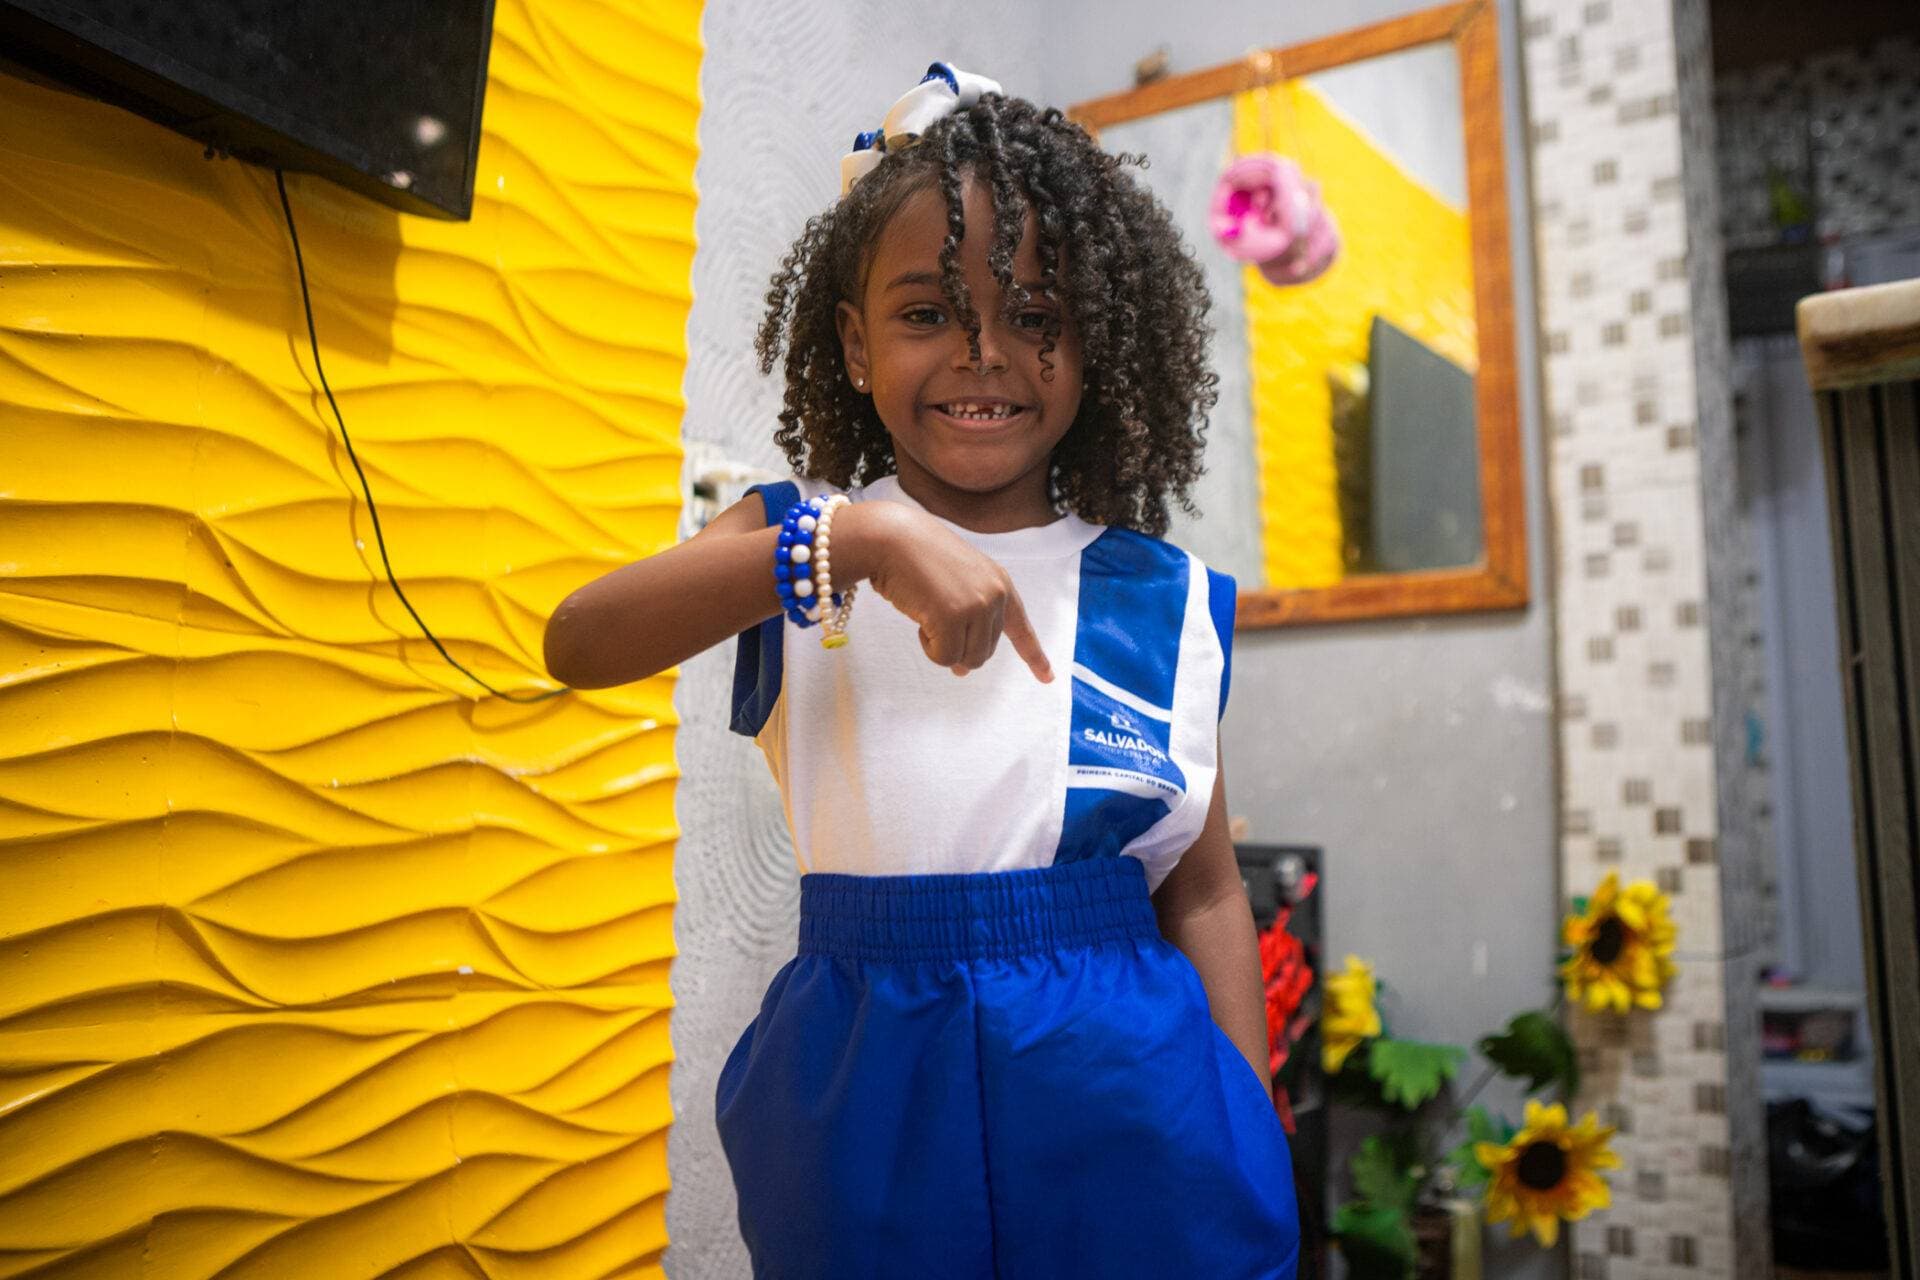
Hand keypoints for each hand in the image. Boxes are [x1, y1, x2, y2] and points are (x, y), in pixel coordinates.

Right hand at [851, 504, 1052, 680]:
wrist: (891, 537)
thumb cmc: (916, 558)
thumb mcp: (956, 584)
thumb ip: (969, 620)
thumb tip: (963, 669)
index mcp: (1000, 583)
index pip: (1021, 627)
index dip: (1034, 655)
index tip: (1047, 678)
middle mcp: (995, 595)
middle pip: (984, 653)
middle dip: (957, 646)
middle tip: (933, 623)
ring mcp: (977, 605)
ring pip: (967, 659)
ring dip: (942, 648)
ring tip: (927, 616)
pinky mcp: (953, 617)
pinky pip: (944, 657)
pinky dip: (928, 648)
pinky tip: (919, 621)